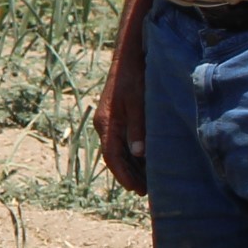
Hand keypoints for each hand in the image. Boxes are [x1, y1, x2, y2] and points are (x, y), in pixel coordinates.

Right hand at [94, 66, 145, 195]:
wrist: (127, 56)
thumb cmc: (134, 77)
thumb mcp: (138, 102)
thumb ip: (138, 128)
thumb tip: (139, 154)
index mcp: (106, 123)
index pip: (112, 156)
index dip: (123, 175)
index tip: (136, 189)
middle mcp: (103, 123)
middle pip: (113, 156)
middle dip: (127, 175)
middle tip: (144, 191)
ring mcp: (107, 119)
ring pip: (116, 149)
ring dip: (129, 166)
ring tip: (144, 180)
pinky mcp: (115, 114)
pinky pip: (119, 140)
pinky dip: (130, 153)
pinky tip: (142, 160)